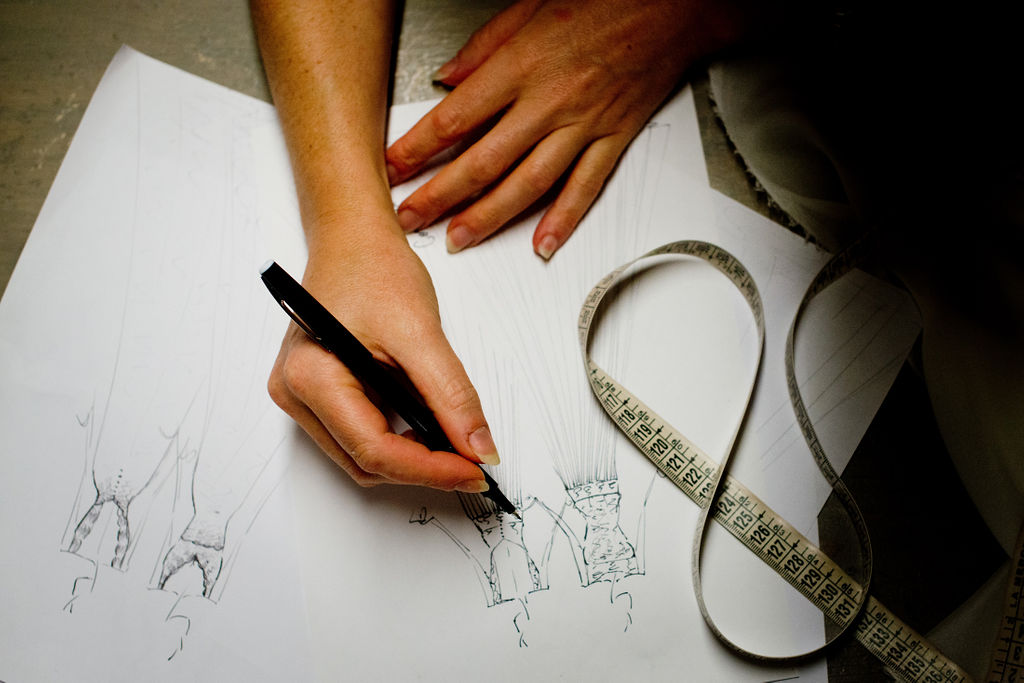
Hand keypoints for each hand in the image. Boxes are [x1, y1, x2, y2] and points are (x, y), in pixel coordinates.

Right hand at [267, 221, 497, 492]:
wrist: (353, 239)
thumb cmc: (373, 269)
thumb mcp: (421, 332)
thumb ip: (451, 395)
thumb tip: (479, 447)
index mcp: (309, 377)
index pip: (373, 450)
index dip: (430, 469)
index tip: (475, 470)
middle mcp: (294, 394)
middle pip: (365, 462)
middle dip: (422, 467)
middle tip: (473, 459)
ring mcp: (301, 397)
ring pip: (362, 456)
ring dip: (411, 457)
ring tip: (452, 440)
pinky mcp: (316, 394)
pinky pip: (359, 435)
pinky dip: (398, 439)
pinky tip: (426, 423)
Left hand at [386, 0, 749, 258]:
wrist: (673, 8)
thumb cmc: (606, 0)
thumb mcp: (530, 5)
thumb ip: (484, 46)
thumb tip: (448, 78)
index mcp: (522, 65)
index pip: (456, 117)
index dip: (418, 148)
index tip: (392, 169)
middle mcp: (550, 101)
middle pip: (484, 161)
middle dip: (439, 195)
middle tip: (410, 217)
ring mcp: (583, 126)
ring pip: (528, 184)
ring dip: (488, 218)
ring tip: (458, 238)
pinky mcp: (612, 140)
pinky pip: (584, 188)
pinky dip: (563, 220)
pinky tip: (542, 243)